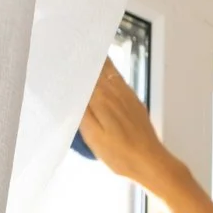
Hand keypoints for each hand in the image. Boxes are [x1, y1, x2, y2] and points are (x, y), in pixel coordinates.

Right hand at [78, 61, 181, 197]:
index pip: (85, 71)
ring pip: (109, 69)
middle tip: (70, 50)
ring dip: (97, 60)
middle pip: (98, 65)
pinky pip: (118, 78)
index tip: (62, 54)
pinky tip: (102, 74)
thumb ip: (82, 110)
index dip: (75, 62)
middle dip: (85, 57)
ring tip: (83, 55)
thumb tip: (73, 89)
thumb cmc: (120, 154)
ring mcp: (127, 94)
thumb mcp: (94, 136)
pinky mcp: (134, 100)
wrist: (150, 161)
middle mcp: (115, 90)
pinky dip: (108, 72)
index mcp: (102, 97)